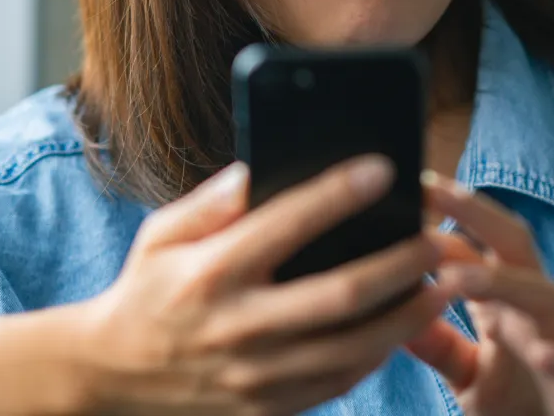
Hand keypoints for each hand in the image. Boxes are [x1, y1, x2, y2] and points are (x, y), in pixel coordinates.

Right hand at [72, 157, 450, 414]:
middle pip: (340, 294)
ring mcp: (254, 377)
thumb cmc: (146, 289)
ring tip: (446, 284)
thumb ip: (217, 199)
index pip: (287, 223)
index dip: (339, 193)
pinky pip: (338, 384)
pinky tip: (406, 326)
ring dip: (408, 315)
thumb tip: (269, 162)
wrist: (108, 378)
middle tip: (440, 236)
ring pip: (352, 348)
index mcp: (212, 272)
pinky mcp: (266, 410)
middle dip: (400, 263)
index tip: (386, 167)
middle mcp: (237, 326)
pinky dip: (379, 354)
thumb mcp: (163, 233)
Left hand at [405, 173, 553, 415]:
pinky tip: (540, 352)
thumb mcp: (467, 371)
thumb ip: (436, 342)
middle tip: (430, 187)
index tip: (405, 189)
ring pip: (543, 295)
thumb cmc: (524, 400)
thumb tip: (390, 306)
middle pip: (513, 245)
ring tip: (456, 276)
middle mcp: (535, 309)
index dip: (441, 217)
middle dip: (476, 212)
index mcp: (505, 300)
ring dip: (503, 282)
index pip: (472, 246)